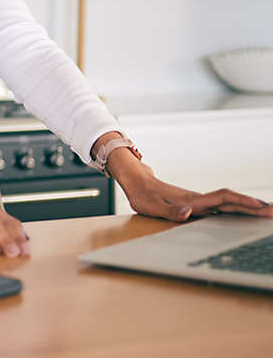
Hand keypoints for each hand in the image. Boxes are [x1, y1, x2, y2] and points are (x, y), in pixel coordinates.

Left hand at [121, 174, 272, 220]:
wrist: (138, 183)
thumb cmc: (143, 196)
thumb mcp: (152, 206)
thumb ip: (171, 211)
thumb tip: (189, 212)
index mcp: (193, 201)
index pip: (223, 199)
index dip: (241, 202)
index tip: (259, 205)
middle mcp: (200, 200)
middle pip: (233, 202)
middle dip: (255, 207)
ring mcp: (201, 202)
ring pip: (231, 204)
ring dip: (250, 208)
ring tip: (269, 213)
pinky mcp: (199, 205)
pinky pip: (224, 207)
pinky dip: (239, 210)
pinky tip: (247, 215)